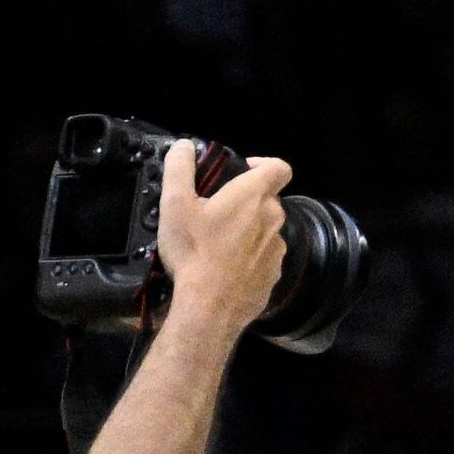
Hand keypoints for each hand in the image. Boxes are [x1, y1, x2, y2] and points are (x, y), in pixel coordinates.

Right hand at [155, 140, 293, 332]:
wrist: (211, 306)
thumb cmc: (194, 251)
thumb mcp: (175, 204)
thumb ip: (179, 168)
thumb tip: (184, 147)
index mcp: (255, 197)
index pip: (279, 167)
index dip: (262, 163)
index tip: (240, 171)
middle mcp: (274, 220)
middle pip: (268, 199)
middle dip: (244, 199)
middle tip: (214, 209)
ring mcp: (278, 249)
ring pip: (266, 228)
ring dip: (246, 227)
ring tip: (216, 240)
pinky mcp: (275, 273)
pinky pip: (264, 255)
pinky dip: (249, 254)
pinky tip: (225, 264)